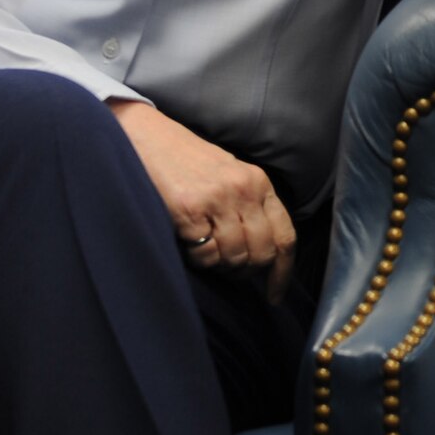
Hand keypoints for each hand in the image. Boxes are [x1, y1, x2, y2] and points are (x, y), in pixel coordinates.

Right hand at [108, 99, 298, 302]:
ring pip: (235, 257)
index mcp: (259, 182)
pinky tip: (189, 243)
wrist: (148, 138)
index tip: (274, 296)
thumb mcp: (230, 176)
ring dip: (221, 266)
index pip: (285, 236)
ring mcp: (218, 200)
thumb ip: (249, 208)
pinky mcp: (190, 210)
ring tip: (206, 250)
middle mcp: (244, 190)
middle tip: (229, 269)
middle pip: (262, 252)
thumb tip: (262, 259)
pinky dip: (198, 259)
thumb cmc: (188, 162)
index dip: (282, 272)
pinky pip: (205, 255)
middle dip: (247, 272)